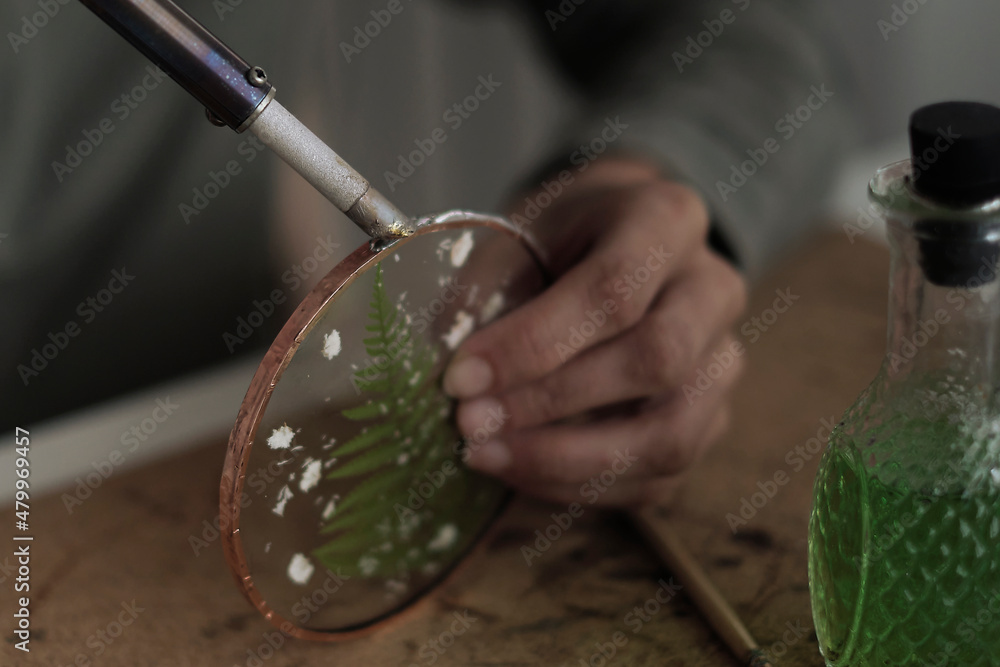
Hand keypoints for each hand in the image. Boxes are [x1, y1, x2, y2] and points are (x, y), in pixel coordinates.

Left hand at [443, 158, 747, 506]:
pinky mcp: (711, 419)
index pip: (614, 289)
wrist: (617, 245)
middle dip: (551, 403)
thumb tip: (446, 370)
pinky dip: (584, 486)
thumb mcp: (518, 235)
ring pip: (670, 434)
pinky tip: (520, 471)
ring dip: (568, 460)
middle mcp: (712, 290)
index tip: (461, 378)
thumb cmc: (560, 240)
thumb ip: (487, 292)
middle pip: (656, 361)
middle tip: (471, 424)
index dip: (533, 344)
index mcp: (667, 219)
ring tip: (487, 457)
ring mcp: (722, 360)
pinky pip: (659, 475)